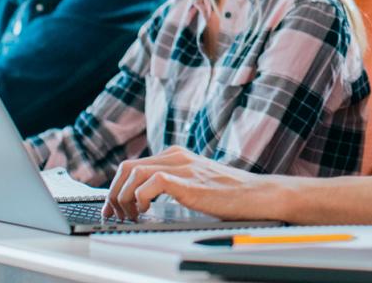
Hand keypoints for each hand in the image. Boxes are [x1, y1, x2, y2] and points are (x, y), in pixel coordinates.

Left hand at [103, 145, 291, 221]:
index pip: (133, 165)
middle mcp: (177, 156)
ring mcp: (183, 167)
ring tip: (130, 215)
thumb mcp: (196, 182)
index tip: (113, 207)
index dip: (117, 187)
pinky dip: (140, 198)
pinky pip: (151, 183)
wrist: (258, 195)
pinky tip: (146, 211)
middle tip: (115, 213)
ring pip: (133, 172)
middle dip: (114, 192)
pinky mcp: (188, 182)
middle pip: (127, 167)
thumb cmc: (231, 194)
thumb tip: (148, 196)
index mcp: (177, 155)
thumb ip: (176, 182)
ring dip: (124, 197)